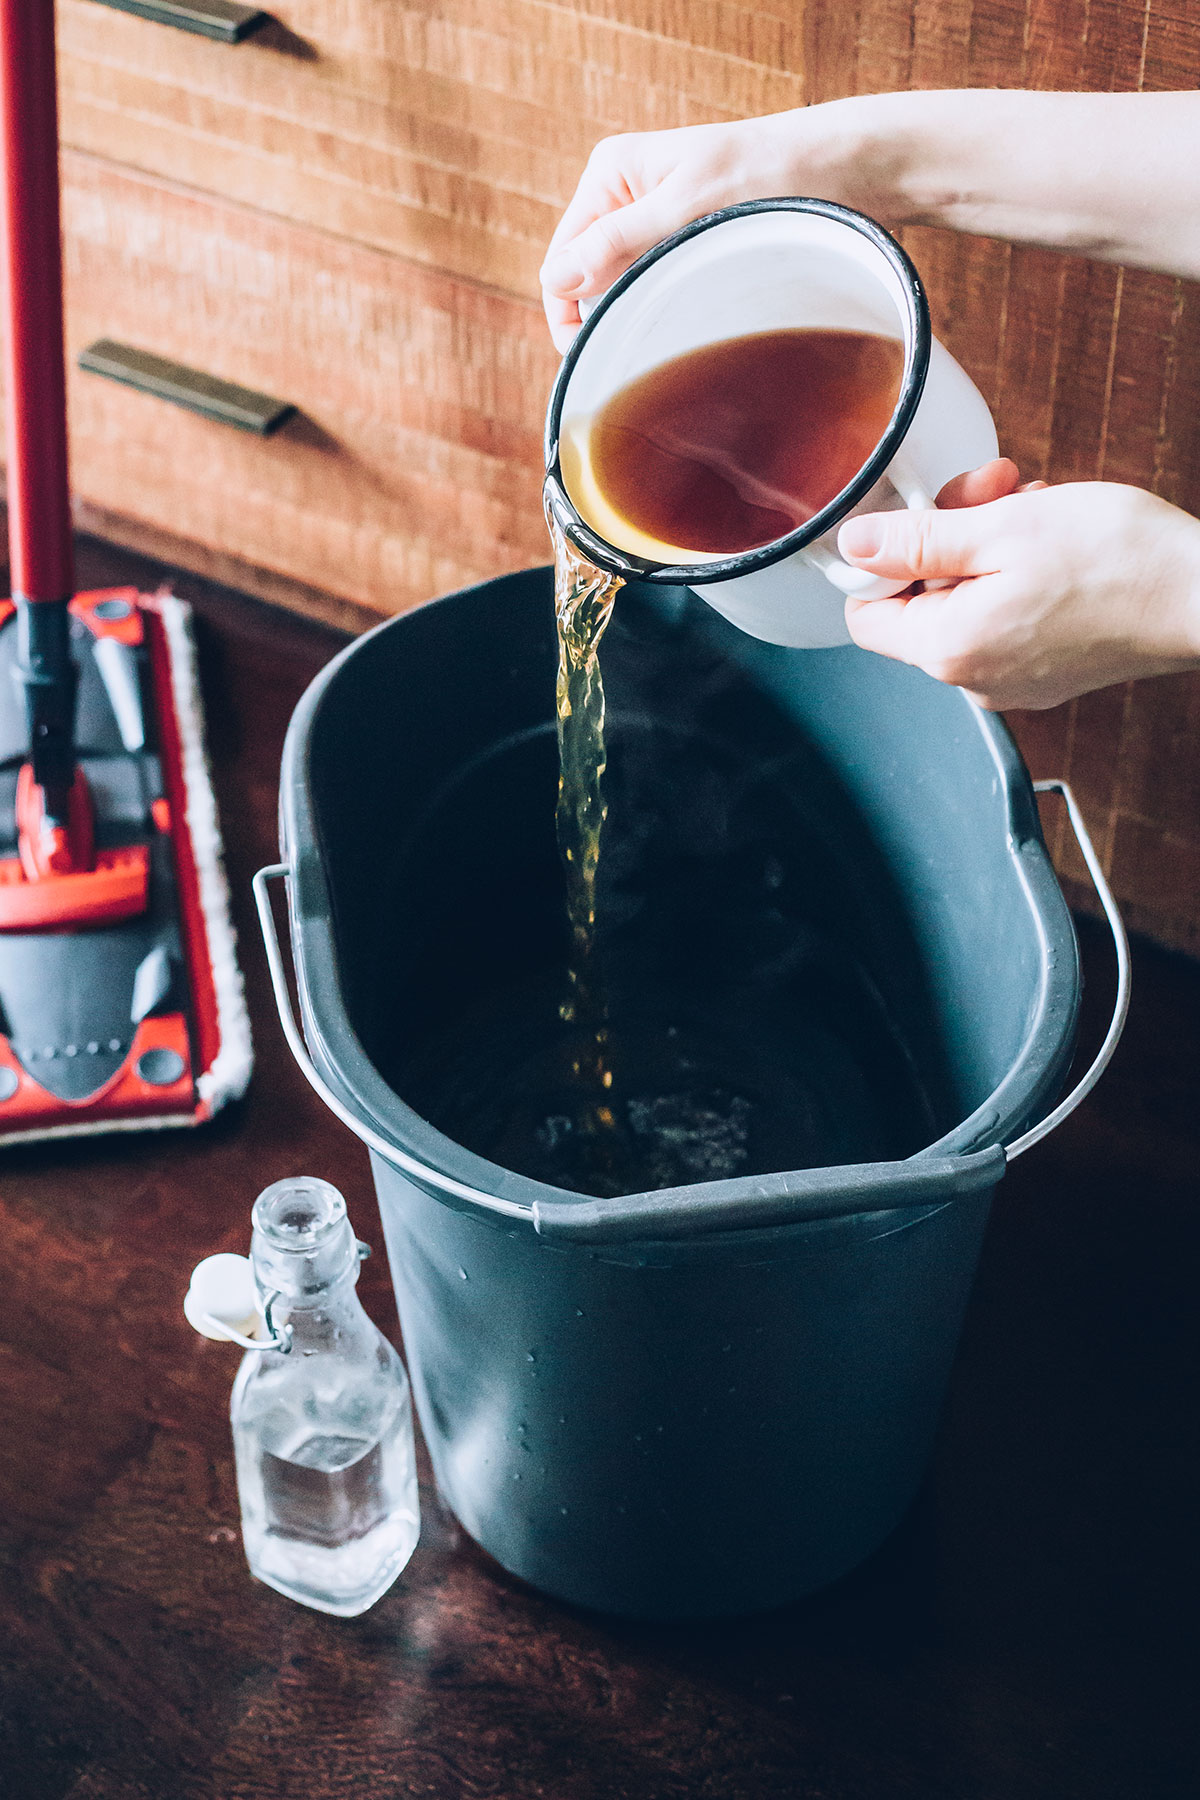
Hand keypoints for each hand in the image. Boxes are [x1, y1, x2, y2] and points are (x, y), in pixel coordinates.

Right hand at [539, 102, 899, 352]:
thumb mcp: (685, 208)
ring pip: (622, 286)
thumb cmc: (767, 176)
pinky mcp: (684, 242)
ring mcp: (654, 220)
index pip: (562, 259)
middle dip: (604, 315)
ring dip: (637, 314)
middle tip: (639, 353)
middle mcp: (625, 196)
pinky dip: (662, 308)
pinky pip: (654, 286)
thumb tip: (558, 278)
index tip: (592, 358)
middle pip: (588, 278)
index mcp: (610, 174)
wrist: (837, 170)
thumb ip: (617, 243)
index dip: (568, 313)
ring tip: (670, 335)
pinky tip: (685, 324)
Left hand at [838, 469, 1199, 709]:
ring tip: (1035, 506)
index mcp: (949, 650)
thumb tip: (855, 546)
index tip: (916, 518)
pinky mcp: (1047, 669)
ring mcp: (1013, 678)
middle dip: (950, 534)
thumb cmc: (1119, 562)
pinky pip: (1007, 613)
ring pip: (968, 598)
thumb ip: (917, 541)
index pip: (866, 614)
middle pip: (921, 599)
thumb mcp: (1002, 528)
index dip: (882, 560)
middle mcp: (974, 678)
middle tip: (992, 491)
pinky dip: (1019, 571)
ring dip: (990, 541)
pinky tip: (1054, 540)